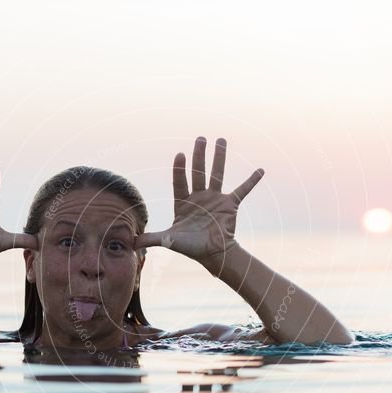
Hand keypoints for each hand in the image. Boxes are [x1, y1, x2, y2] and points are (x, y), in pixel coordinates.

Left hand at [135, 137, 263, 269]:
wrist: (213, 254)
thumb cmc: (191, 247)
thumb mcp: (170, 241)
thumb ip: (152, 239)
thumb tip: (131, 242)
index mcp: (184, 202)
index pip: (180, 182)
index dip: (179, 169)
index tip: (180, 155)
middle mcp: (199, 196)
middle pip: (198, 172)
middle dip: (199, 155)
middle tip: (200, 138)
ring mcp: (215, 198)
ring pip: (217, 174)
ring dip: (219, 157)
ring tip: (221, 139)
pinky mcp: (230, 205)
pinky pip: (242, 190)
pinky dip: (252, 181)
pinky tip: (260, 170)